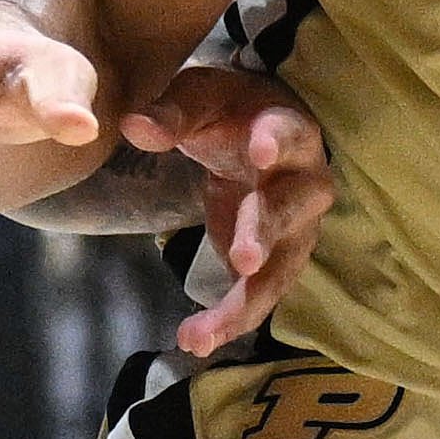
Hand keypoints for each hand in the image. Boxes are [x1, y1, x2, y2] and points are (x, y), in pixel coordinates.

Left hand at [117, 62, 334, 359]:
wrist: (257, 136)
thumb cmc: (230, 110)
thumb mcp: (199, 98)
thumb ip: (170, 114)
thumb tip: (134, 127)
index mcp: (290, 129)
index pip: (288, 134)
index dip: (276, 142)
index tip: (260, 151)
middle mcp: (305, 183)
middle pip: (290, 210)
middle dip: (266, 234)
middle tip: (244, 260)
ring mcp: (296, 230)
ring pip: (278, 270)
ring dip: (244, 304)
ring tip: (204, 334)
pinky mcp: (276, 263)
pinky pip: (257, 296)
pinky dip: (229, 321)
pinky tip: (195, 340)